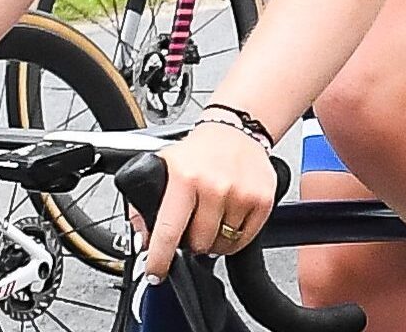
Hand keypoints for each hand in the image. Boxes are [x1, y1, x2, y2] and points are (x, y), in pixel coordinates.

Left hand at [140, 122, 277, 282]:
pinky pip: (244, 240)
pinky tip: (228, 218)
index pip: (168, 230)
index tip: (155, 273)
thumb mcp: (163, 167)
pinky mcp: (262, 200)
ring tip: (211, 217)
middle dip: (191, 241)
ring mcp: (240, 194)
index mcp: (184, 177)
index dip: (159, 258)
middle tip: (193, 222)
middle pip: (198, 244)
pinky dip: (234, 238)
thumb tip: (143, 240)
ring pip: (221, 245)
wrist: (234, 131)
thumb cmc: (197, 153)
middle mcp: (213, 186)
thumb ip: (145, 203)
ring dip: (214, 240)